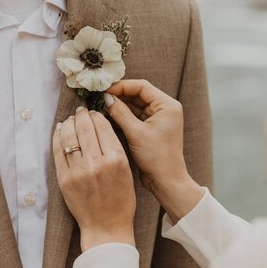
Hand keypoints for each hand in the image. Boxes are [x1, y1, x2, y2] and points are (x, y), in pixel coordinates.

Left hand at [53, 107, 135, 251]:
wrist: (106, 226)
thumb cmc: (121, 200)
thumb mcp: (127, 170)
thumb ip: (114, 147)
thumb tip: (100, 124)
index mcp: (116, 159)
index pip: (102, 126)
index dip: (96, 115)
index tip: (94, 113)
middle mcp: (97, 162)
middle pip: (84, 127)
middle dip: (82, 115)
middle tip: (81, 111)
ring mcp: (78, 171)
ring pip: (69, 136)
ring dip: (69, 123)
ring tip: (71, 119)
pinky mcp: (64, 179)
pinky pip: (58, 151)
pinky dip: (58, 137)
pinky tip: (60, 130)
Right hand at [105, 80, 203, 222]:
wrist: (166, 181)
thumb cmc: (157, 157)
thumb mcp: (136, 132)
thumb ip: (120, 112)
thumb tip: (106, 98)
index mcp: (167, 105)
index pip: (141, 87)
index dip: (122, 86)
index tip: (104, 90)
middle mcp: (164, 109)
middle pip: (137, 95)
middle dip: (119, 96)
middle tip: (99, 98)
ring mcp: (157, 119)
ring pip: (134, 106)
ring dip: (119, 106)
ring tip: (101, 107)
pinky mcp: (150, 129)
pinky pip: (134, 117)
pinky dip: (122, 116)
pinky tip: (108, 116)